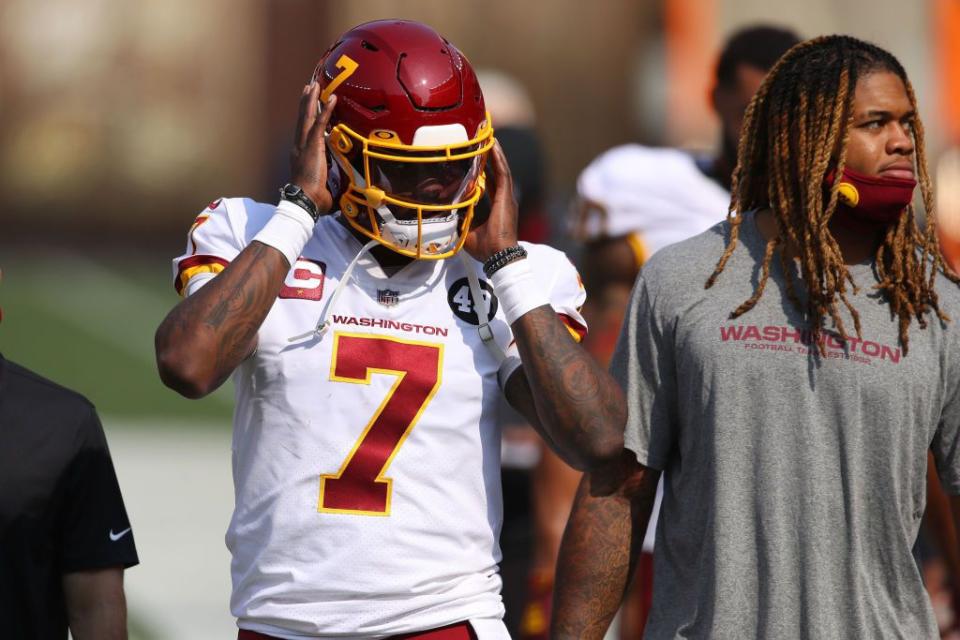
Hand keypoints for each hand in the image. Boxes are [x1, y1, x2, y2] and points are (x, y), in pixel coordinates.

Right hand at [290, 83, 336, 213]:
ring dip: (311, 100)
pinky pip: (320, 123)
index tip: (307, 106)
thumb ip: (330, 180)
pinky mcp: (313, 145)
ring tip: (314, 86)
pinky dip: (326, 110)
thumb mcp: (323, 185)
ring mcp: (304, 145)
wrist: (305, 200)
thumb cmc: (313, 198)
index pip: (303, 132)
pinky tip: (331, 98)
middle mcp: (298, 147)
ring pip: (307, 117)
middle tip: (308, 88)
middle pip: (301, 120)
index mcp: (300, 155)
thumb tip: (344, 188)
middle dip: (305, 103)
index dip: (305, 118)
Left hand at [464, 139, 518, 261]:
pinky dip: (499, 159)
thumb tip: (447, 213)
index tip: (479, 161)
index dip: (486, 172)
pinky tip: (494, 147)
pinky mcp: (507, 197)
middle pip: (497, 173)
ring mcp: (507, 198)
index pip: (491, 184)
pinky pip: (503, 173)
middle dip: (491, 158)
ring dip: (495, 154)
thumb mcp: (467, 231)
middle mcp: (504, 200)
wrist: (498, 256)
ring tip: (489, 138)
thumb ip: (460, 220)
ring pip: (501, 170)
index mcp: (497, 207)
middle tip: (484, 142)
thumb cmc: (486, 249)